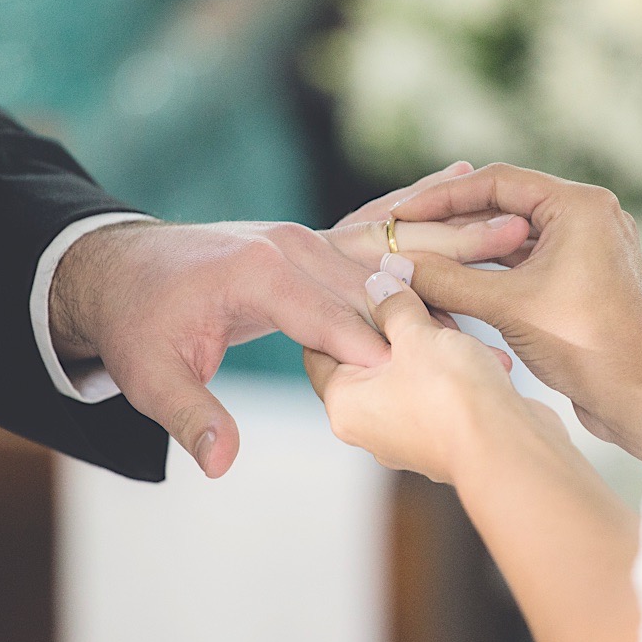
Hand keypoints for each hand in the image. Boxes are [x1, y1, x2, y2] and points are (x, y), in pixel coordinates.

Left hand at [49, 166, 528, 478]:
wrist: (123, 266)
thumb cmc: (140, 324)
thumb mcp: (151, 377)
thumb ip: (193, 417)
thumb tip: (221, 464)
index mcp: (259, 275)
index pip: (331, 315)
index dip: (382, 342)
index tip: (436, 366)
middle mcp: (291, 245)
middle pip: (379, 275)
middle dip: (444, 289)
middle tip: (505, 304)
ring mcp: (306, 236)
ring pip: (391, 245)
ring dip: (453, 239)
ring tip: (518, 232)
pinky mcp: (313, 236)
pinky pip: (375, 224)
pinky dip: (420, 206)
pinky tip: (465, 177)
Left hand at [304, 272, 563, 484]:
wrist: (509, 449)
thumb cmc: (452, 396)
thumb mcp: (417, 334)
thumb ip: (394, 306)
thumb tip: (379, 285)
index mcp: (345, 405)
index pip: (320, 351)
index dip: (338, 313)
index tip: (360, 286)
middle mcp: (369, 427)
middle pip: (368, 360)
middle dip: (396, 326)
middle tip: (416, 297)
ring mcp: (407, 437)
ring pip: (410, 375)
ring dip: (435, 347)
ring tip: (460, 329)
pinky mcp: (444, 439)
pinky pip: (440, 394)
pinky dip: (458, 373)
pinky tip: (488, 357)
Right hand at [391, 163, 641, 460]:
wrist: (636, 396)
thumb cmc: (584, 345)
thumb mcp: (506, 306)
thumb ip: (447, 279)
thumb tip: (396, 264)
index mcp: (580, 206)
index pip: (497, 181)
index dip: (443, 197)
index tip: (403, 213)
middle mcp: (589, 215)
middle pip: (505, 204)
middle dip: (453, 220)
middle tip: (406, 232)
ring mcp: (588, 246)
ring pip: (515, 234)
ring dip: (470, 246)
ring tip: (422, 255)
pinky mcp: (582, 275)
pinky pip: (528, 259)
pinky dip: (492, 268)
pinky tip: (453, 278)